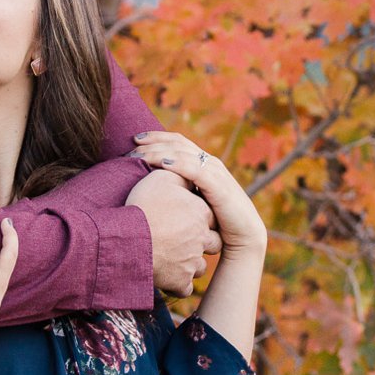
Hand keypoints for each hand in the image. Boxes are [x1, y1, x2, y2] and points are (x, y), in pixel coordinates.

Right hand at [127, 168, 220, 296]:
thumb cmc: (142, 207)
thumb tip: (185, 168)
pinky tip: (169, 277)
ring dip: (191, 264)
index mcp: (201, 213)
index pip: (211, 215)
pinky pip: (185, 287)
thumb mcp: (160, 178)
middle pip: (212, 243)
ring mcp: (192, 262)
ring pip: (200, 266)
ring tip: (174, 258)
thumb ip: (178, 172)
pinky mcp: (180, 282)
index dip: (200, 216)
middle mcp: (201, 238)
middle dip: (202, 242)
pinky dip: (178, 284)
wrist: (127, 239)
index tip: (187, 216)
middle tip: (184, 238)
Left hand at [130, 132, 266, 256]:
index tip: (133, 140)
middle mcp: (210, 163)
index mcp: (203, 163)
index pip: (177, 141)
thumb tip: (149, 189)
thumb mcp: (193, 201)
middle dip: (153, 142)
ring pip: (183, 153)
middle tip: (131, 145)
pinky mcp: (220, 187)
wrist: (243, 237)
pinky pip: (196, 170)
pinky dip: (179, 164)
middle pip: (177, 143)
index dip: (156, 137)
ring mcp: (215, 173)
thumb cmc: (216, 221)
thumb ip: (179, 190)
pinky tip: (163, 163)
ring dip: (159, 152)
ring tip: (140, 155)